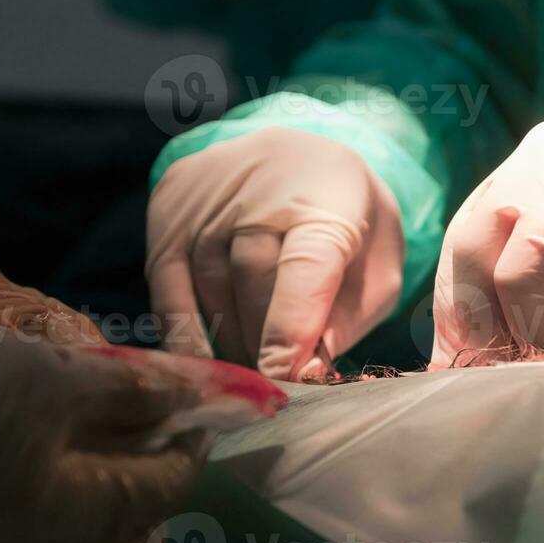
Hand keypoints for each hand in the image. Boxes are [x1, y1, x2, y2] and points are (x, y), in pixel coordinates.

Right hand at [146, 127, 404, 380]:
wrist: (298, 159)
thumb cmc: (346, 224)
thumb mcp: (377, 266)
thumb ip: (350, 318)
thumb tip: (307, 371)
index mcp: (327, 196)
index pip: (304, 264)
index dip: (292, 325)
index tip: (284, 376)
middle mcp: (261, 185)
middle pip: (252, 279)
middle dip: (264, 342)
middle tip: (276, 384)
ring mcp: (207, 195)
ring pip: (210, 287)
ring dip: (229, 341)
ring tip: (251, 370)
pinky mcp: (168, 209)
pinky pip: (166, 288)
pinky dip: (182, 333)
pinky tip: (203, 363)